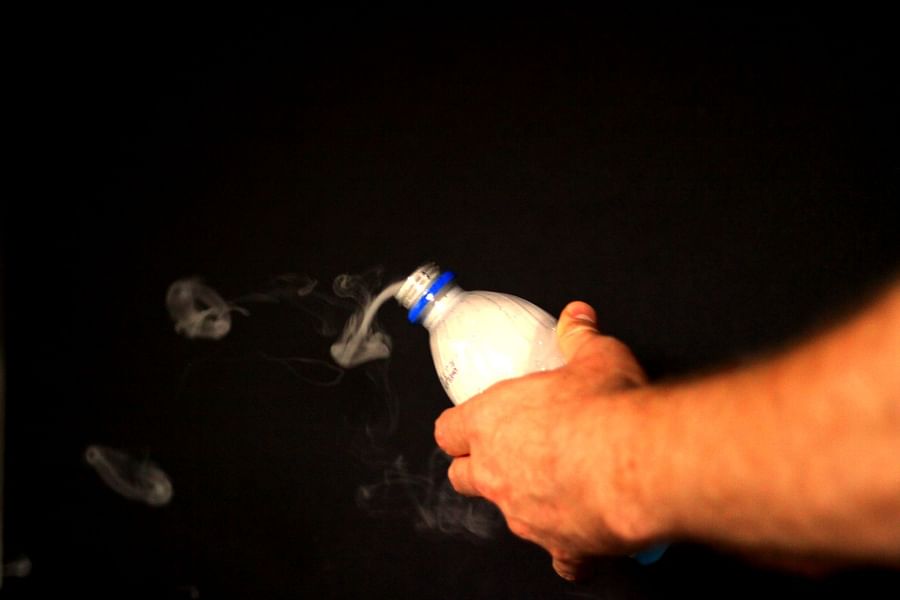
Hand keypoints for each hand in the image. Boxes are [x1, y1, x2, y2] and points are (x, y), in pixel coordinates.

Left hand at [434, 301, 655, 580]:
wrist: (635, 462)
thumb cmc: (606, 409)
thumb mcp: (595, 356)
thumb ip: (578, 337)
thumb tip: (577, 317)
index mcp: (492, 422)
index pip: (449, 431)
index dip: (458, 430)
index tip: (469, 428)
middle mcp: (497, 472)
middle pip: (463, 478)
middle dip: (476, 469)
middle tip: (507, 457)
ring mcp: (524, 514)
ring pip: (507, 516)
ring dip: (525, 503)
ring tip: (558, 488)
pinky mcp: (560, 547)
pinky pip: (559, 558)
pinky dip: (570, 549)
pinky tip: (586, 537)